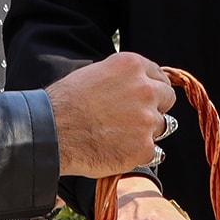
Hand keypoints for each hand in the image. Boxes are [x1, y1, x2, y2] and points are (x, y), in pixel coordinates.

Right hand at [45, 53, 176, 179]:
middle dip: (155, 107)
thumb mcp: (94, 74)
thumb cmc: (65, 102)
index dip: (152, 88)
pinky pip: (153, 152)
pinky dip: (139, 153)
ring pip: (161, 126)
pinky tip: (120, 151)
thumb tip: (135, 86)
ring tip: (121, 135)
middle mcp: (145, 90)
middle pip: (167, 99)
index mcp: (132, 66)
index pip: (160, 76)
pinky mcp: (144, 148)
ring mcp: (147, 120)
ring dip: (146, 131)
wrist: (52, 131)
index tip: (147, 97)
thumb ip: (122, 78)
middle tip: (135, 117)